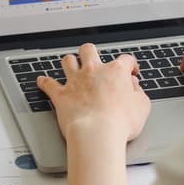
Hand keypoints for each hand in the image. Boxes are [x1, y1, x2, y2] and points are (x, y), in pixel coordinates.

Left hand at [36, 43, 150, 141]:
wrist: (97, 133)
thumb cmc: (120, 122)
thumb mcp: (142, 107)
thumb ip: (139, 93)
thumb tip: (134, 87)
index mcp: (115, 72)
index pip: (125, 60)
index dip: (130, 65)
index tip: (131, 72)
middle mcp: (93, 71)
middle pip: (89, 50)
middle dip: (91, 53)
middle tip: (94, 60)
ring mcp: (75, 82)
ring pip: (68, 61)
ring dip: (69, 62)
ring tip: (71, 65)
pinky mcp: (61, 95)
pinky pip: (48, 84)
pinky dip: (44, 82)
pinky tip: (41, 80)